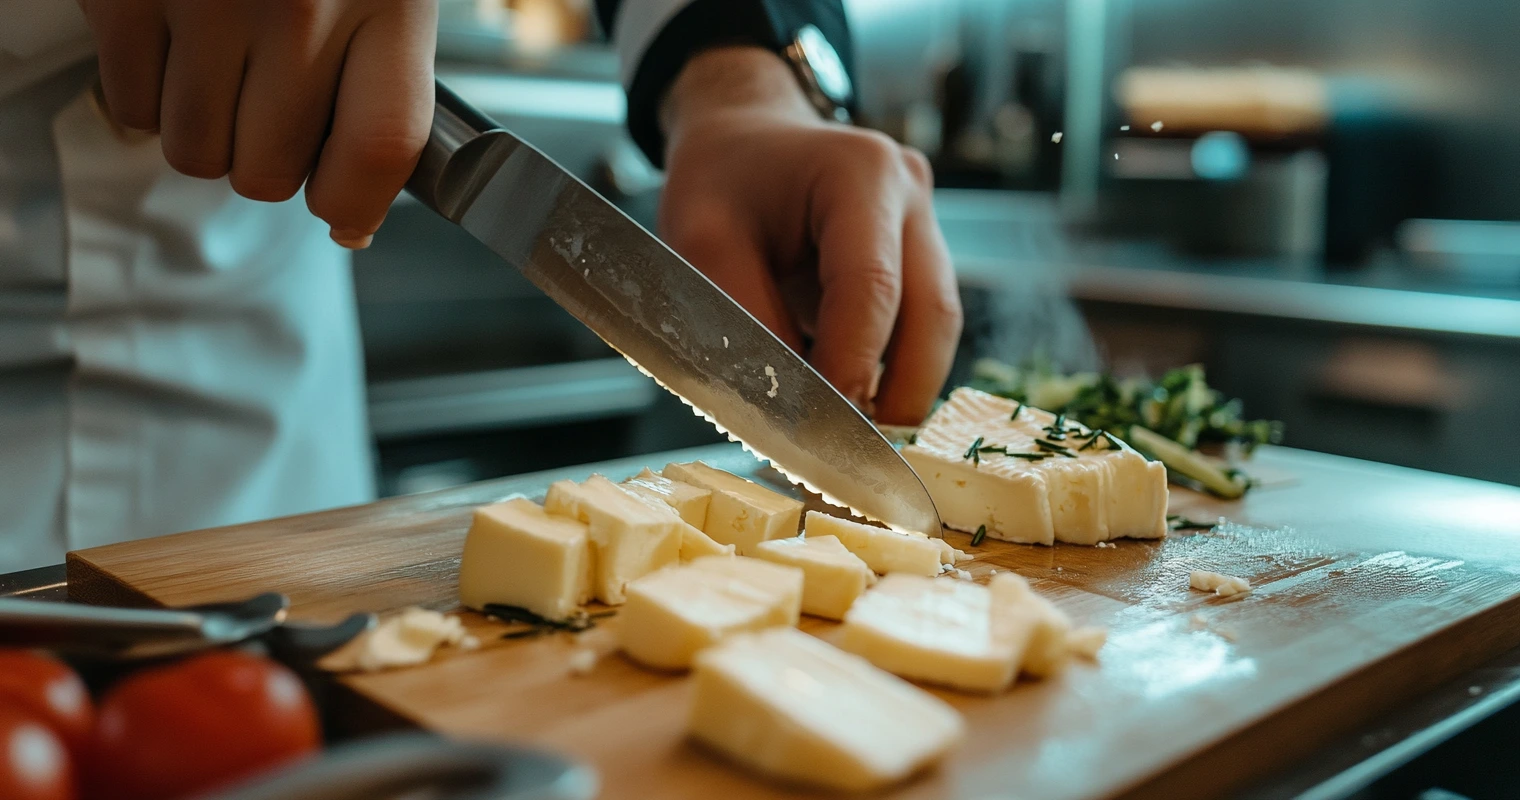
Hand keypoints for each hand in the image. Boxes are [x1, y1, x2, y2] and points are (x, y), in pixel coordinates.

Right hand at [78, 0, 438, 247]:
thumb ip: (386, 85)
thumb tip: (356, 216)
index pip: (380, 147)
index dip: (357, 201)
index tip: (344, 210)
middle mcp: (300, 3)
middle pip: (273, 171)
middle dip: (270, 161)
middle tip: (271, 108)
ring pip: (197, 154)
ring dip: (207, 133)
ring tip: (225, 67)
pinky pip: (133, 110)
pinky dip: (148, 97)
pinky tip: (178, 45)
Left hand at [659, 48, 961, 423]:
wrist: (743, 136)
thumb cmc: (719, 180)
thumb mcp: (703, 241)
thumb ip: (748, 321)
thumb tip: (792, 410)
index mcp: (861, 172)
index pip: (872, 287)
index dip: (853, 367)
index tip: (824, 434)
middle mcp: (912, 194)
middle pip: (931, 316)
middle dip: (894, 394)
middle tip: (845, 455)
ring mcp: (928, 224)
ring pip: (935, 329)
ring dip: (897, 388)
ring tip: (843, 434)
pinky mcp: (924, 255)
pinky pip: (920, 326)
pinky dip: (889, 370)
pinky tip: (848, 400)